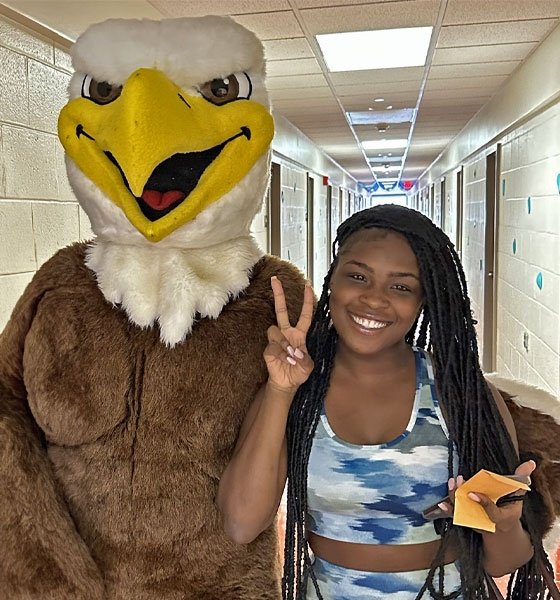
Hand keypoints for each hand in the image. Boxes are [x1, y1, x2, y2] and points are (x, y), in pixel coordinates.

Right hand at [264, 277, 314, 393]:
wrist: (286, 384)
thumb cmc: (298, 372)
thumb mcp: (308, 366)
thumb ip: (305, 358)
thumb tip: (295, 351)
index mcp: (299, 334)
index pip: (304, 314)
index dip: (307, 300)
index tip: (308, 286)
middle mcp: (287, 333)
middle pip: (281, 310)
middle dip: (278, 294)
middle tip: (275, 279)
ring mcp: (276, 340)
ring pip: (275, 330)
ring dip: (284, 343)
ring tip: (291, 357)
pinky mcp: (268, 349)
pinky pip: (273, 346)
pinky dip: (281, 354)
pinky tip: (285, 361)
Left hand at [437, 460, 535, 532]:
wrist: (502, 528)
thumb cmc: (510, 508)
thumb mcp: (518, 496)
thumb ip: (521, 480)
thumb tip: (530, 463)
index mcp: (499, 517)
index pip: (491, 511)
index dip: (483, 503)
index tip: (473, 492)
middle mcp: (484, 520)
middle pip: (472, 509)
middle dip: (463, 496)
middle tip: (459, 480)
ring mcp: (474, 519)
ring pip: (462, 511)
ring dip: (454, 497)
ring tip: (452, 482)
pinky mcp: (466, 518)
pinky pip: (455, 515)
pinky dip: (448, 510)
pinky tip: (441, 503)